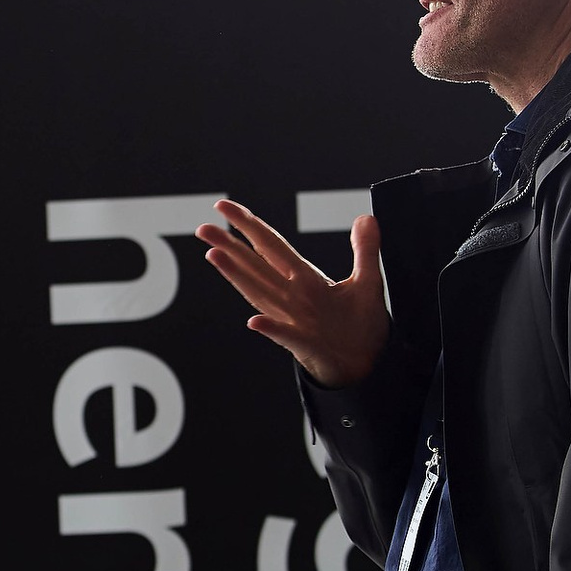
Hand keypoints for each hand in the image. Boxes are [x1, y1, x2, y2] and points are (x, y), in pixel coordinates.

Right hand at [194, 200, 387, 388]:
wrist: (366, 365)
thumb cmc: (361, 325)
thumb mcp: (368, 282)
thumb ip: (365, 249)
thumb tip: (365, 217)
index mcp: (304, 277)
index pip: (269, 245)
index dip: (247, 224)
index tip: (223, 206)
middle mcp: (292, 295)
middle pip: (255, 265)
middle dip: (229, 245)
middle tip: (202, 228)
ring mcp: (295, 319)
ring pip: (261, 293)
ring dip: (237, 275)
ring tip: (213, 255)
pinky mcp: (307, 345)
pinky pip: (286, 335)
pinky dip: (271, 328)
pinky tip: (254, 321)